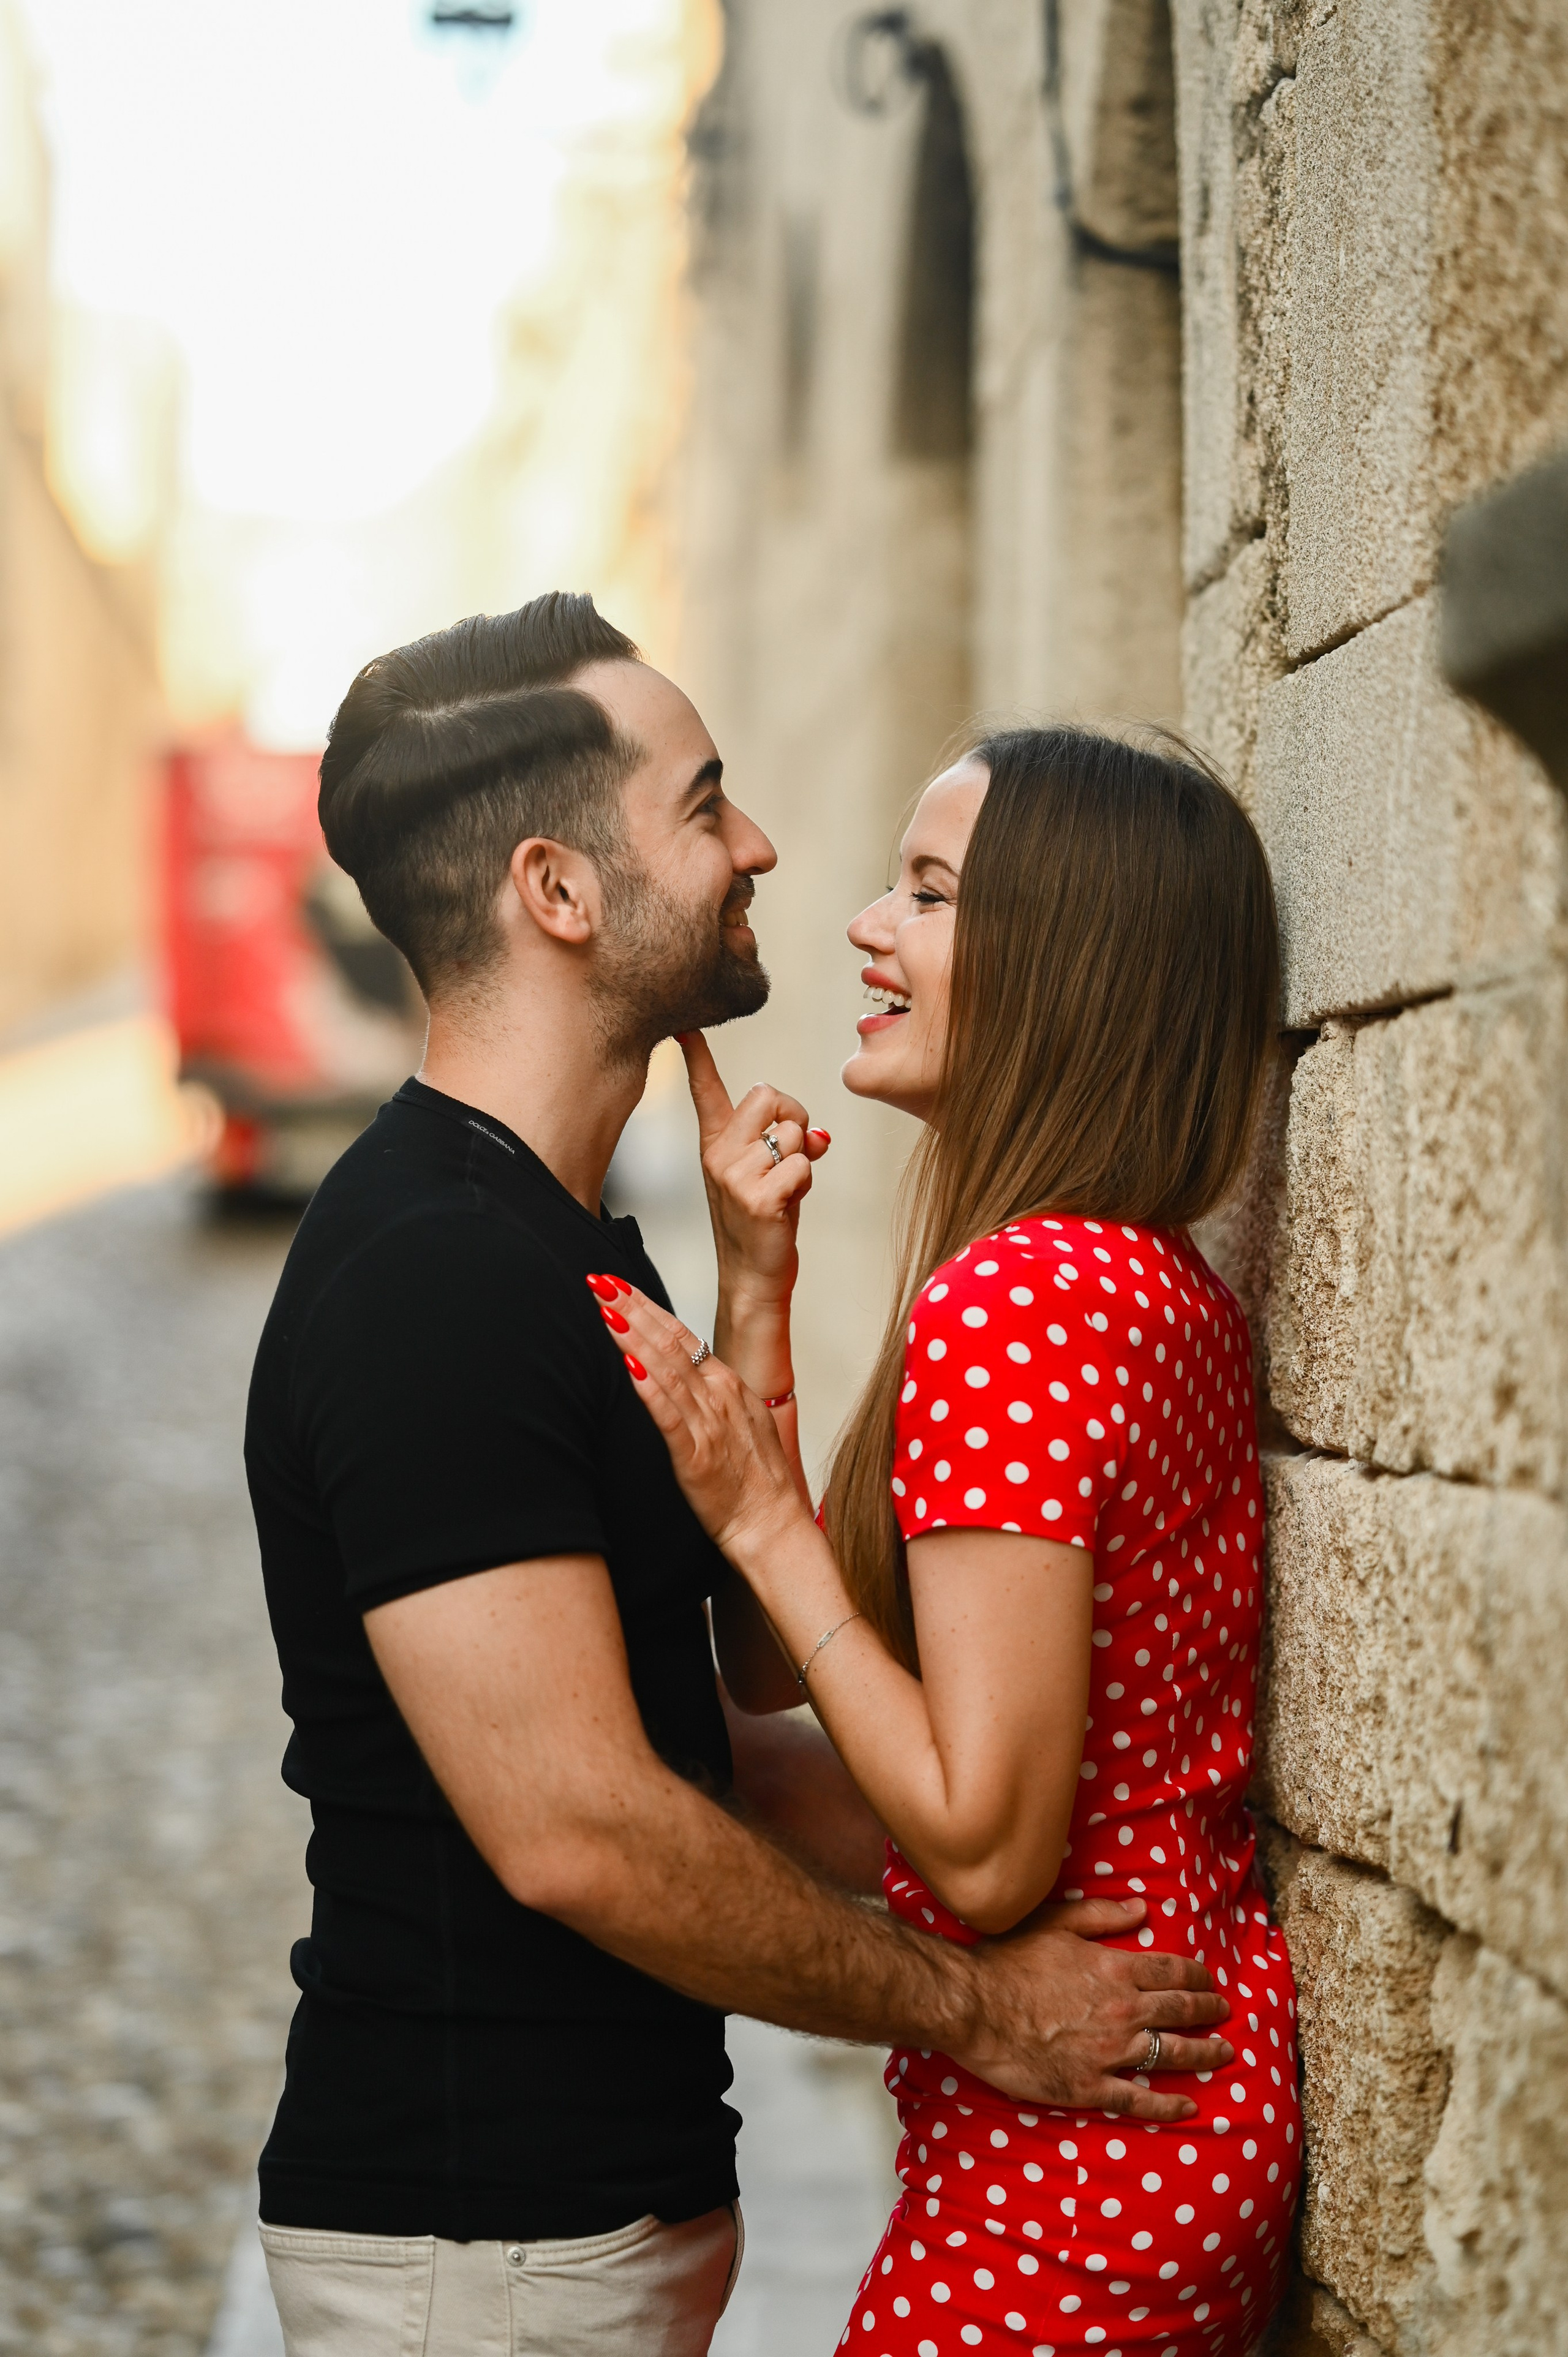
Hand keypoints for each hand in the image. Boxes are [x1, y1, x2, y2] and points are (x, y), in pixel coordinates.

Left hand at [592, 1279, 805, 1558]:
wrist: (773, 1526)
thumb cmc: (755, 1481)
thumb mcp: (739, 1421)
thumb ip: (711, 1393)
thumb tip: (684, 1370)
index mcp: (728, 1385)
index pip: (682, 1335)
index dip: (648, 1308)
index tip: (619, 1286)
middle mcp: (718, 1396)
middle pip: (669, 1342)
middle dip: (632, 1309)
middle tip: (600, 1281)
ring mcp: (708, 1424)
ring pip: (665, 1370)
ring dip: (633, 1337)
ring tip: (605, 1309)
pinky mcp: (695, 1456)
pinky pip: (668, 1416)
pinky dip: (649, 1388)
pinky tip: (629, 1366)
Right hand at [678, 1032, 830, 1311]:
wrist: (752, 1278)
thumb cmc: (764, 1222)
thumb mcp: (771, 1173)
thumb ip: (786, 1143)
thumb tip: (817, 1136)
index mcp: (714, 1144)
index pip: (705, 1090)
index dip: (696, 1056)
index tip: (684, 1026)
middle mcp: (717, 1155)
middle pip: (767, 1094)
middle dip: (793, 1114)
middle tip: (790, 1150)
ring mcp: (735, 1176)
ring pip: (791, 1133)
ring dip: (802, 1158)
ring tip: (785, 1188)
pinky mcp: (758, 1199)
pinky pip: (802, 1164)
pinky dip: (806, 1182)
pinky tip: (788, 1206)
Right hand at [953, 1896, 1233, 2120]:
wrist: (973, 2007)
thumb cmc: (1009, 1961)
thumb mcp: (1055, 1922)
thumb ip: (1102, 1915)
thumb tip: (1142, 1909)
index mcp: (1114, 1970)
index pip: (1172, 1971)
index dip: (1197, 1975)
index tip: (1209, 1980)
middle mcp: (1122, 2012)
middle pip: (1180, 2011)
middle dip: (1209, 2011)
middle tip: (1225, 2012)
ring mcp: (1109, 2053)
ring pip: (1171, 2055)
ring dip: (1204, 2053)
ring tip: (1223, 2053)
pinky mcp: (1090, 2087)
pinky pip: (1140, 2100)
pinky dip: (1169, 2106)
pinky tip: (1190, 2108)